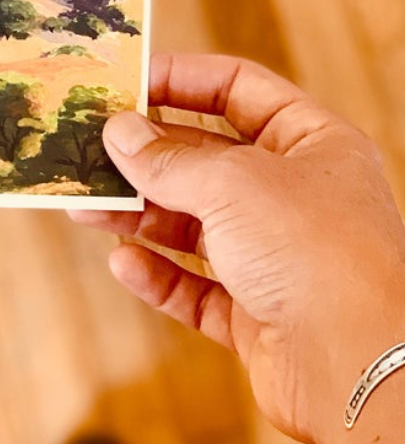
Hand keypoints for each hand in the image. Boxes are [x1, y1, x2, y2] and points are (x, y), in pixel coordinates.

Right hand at [72, 54, 404, 443]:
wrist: (358, 362)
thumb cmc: (317, 252)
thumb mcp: (231, 184)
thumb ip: (168, 159)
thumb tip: (120, 133)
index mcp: (313, 144)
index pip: (240, 90)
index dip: (182, 81)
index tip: (126, 86)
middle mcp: (298, 197)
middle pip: (207, 161)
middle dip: (146, 158)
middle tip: (89, 153)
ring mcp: (279, 258)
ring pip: (194, 227)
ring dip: (139, 217)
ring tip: (86, 209)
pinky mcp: (259, 315)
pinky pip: (197, 288)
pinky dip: (159, 276)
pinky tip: (124, 263)